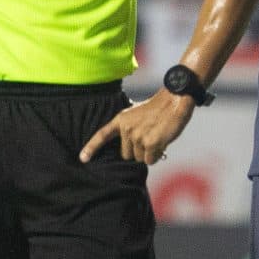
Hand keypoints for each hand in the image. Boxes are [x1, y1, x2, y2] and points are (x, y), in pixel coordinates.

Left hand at [79, 92, 193, 164]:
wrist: (175, 99)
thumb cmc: (159, 108)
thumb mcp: (137, 115)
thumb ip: (130, 129)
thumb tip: (130, 151)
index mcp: (121, 120)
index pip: (102, 135)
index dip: (92, 148)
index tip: (83, 158)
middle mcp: (127, 129)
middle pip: (126, 155)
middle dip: (137, 151)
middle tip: (149, 137)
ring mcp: (138, 136)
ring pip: (139, 158)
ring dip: (149, 152)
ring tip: (158, 136)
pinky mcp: (151, 143)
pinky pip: (150, 160)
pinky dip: (157, 155)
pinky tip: (162, 141)